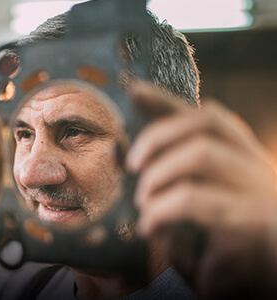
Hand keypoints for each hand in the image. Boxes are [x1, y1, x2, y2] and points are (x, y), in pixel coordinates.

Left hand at [127, 82, 276, 298]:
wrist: (246, 291)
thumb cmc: (212, 254)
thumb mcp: (184, 210)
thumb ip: (167, 181)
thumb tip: (125, 152)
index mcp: (242, 161)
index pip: (208, 116)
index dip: (170, 100)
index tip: (133, 90)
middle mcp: (258, 167)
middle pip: (208, 121)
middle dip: (158, 135)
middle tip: (130, 165)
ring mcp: (261, 190)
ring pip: (202, 153)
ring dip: (159, 174)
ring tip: (143, 204)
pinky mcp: (256, 220)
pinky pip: (196, 198)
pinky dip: (161, 209)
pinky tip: (148, 227)